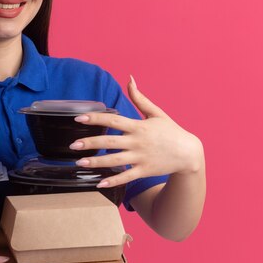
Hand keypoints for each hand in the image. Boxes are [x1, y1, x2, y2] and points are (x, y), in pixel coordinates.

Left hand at [69, 76, 203, 187]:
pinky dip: (113, 181)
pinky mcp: (144, 171)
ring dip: (96, 163)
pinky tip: (98, 183)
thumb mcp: (156, 112)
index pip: (113, 121)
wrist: (189, 153)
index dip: (95, 119)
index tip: (78, 118)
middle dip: (90, 143)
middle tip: (73, 145)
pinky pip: (126, 177)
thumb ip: (140, 98)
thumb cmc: (171, 131)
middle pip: (110, 142)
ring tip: (79, 163)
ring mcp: (141, 158)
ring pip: (115, 161)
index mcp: (138, 126)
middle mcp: (138, 142)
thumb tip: (129, 79)